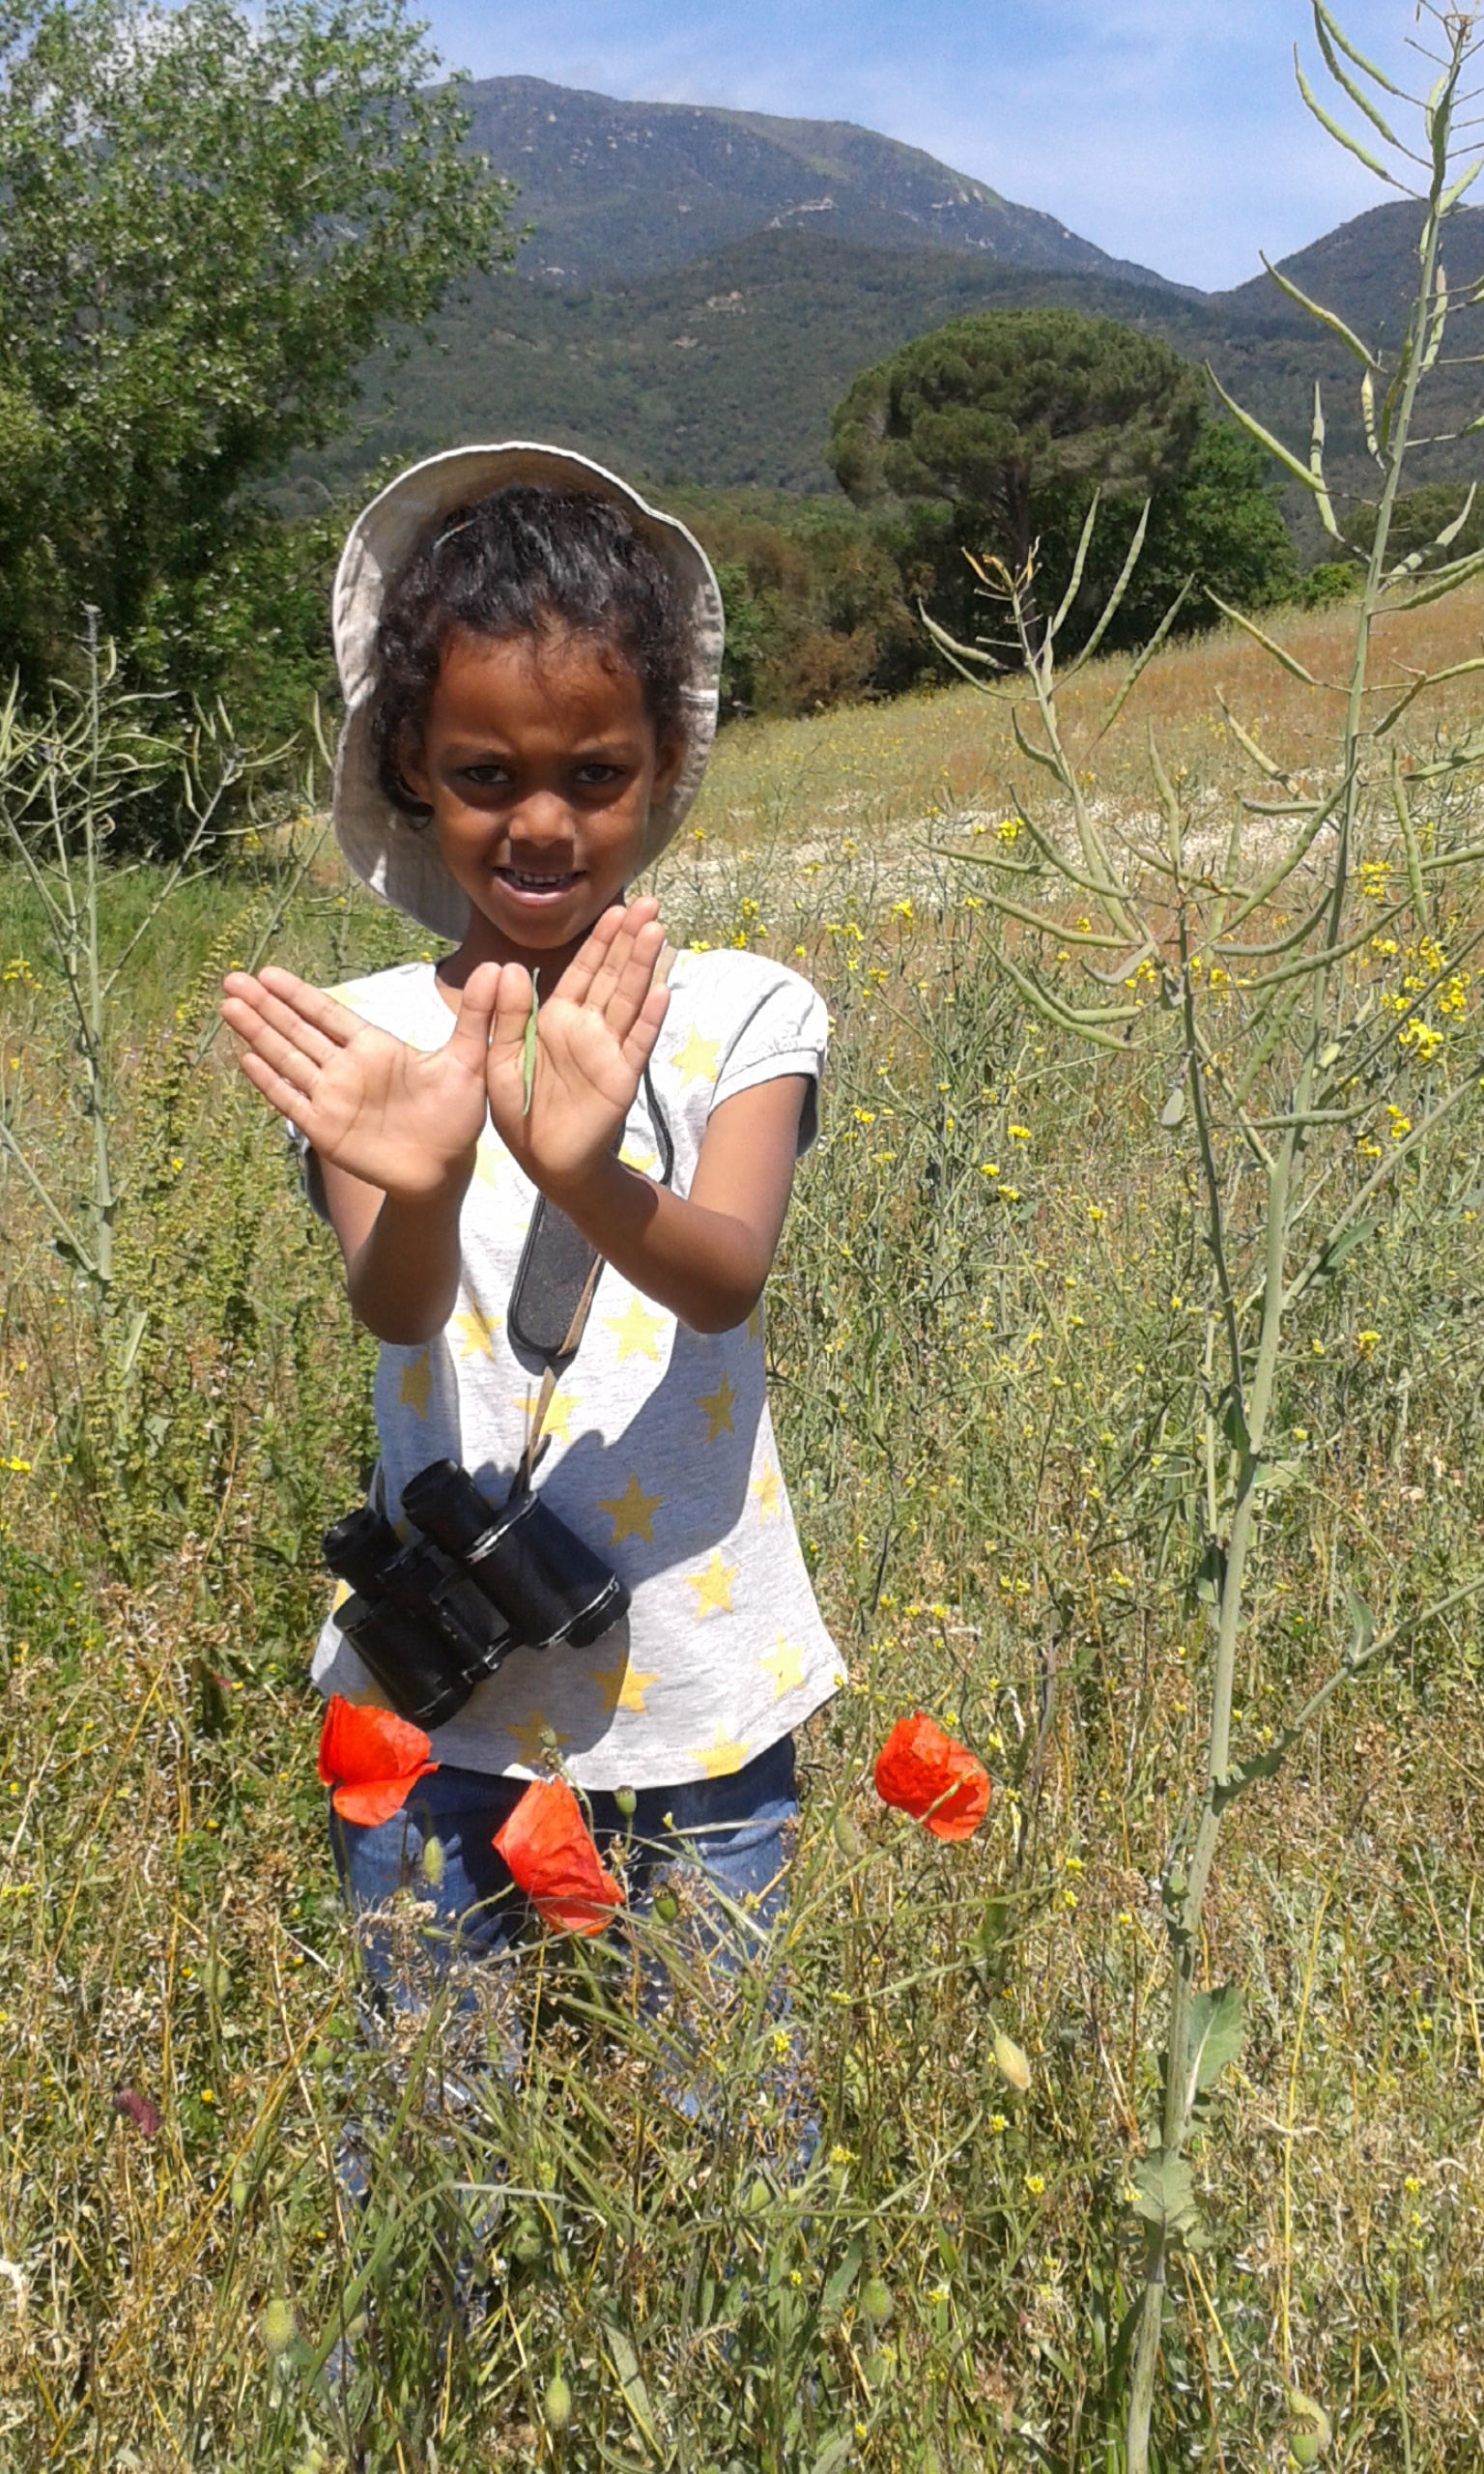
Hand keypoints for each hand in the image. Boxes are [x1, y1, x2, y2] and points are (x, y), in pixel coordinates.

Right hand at [221, 962, 497, 1202]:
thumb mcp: (469, 1061)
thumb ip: (476, 1017)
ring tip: (228, 1007)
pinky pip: (292, 1101)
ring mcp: (332, 1098)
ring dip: (257, 1035)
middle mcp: (345, 1069)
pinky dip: (269, 1082)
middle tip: (232, 978)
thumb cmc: (456, 1116)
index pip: (327, 1014)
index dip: (298, 994)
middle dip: (265, 1006)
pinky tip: (245, 1059)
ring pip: (287, 1059)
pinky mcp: (326, 1129)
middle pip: (296, 1031)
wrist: (445, 1169)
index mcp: (373, 1048)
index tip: (269, 973)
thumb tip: (495, 967)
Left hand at [485, 899, 670, 1191]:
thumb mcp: (498, 1060)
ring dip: (643, 965)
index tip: (615, 910)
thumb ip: (506, 1016)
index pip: (582, 970)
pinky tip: (662, 988)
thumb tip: (512, 967)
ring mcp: (608, 1050)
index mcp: (556, 1018)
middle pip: (612, 975)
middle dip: (629, 940)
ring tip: (657, 931)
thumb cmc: (519, 1111)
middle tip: (649, 903)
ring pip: (628, 998)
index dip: (600, 941)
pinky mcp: (621, 1076)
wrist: (544, 1159)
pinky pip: (637, 1041)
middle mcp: (587, 1028)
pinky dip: (649, 1017)